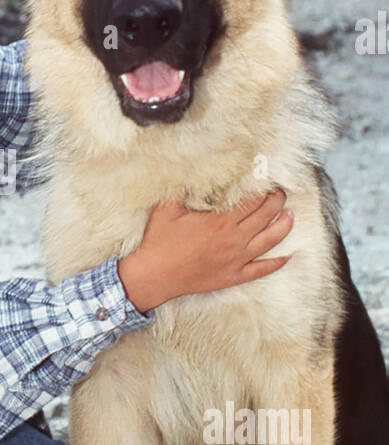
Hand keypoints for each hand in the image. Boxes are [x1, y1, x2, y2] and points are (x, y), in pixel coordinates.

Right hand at [117, 189, 292, 312]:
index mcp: (220, 220)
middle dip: (277, 201)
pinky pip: (262, 270)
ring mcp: (236, 259)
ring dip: (284, 226)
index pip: (252, 200)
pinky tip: (287, 255)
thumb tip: (193, 168)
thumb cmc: (159, 240)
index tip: (267, 179)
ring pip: (270, 240)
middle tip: (280, 192)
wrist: (154, 275)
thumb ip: (183, 187)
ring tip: (289, 215)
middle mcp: (234, 239)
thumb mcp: (167, 207)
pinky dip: (277, 262)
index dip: (263, 188)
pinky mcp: (233, 276)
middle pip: (266, 216)